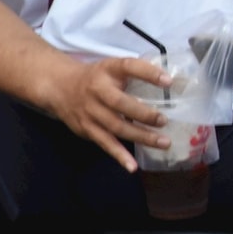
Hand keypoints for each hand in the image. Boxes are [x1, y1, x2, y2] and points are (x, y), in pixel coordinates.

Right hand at [42, 55, 173, 171]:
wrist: (60, 87)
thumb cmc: (97, 78)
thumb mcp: (113, 68)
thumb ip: (136, 73)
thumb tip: (172, 83)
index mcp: (108, 69)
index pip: (129, 67)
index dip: (148, 73)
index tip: (168, 81)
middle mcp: (97, 90)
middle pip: (120, 103)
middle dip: (144, 114)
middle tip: (164, 121)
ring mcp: (90, 111)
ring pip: (116, 126)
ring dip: (140, 136)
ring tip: (163, 142)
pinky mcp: (86, 129)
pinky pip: (105, 143)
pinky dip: (119, 156)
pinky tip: (132, 167)